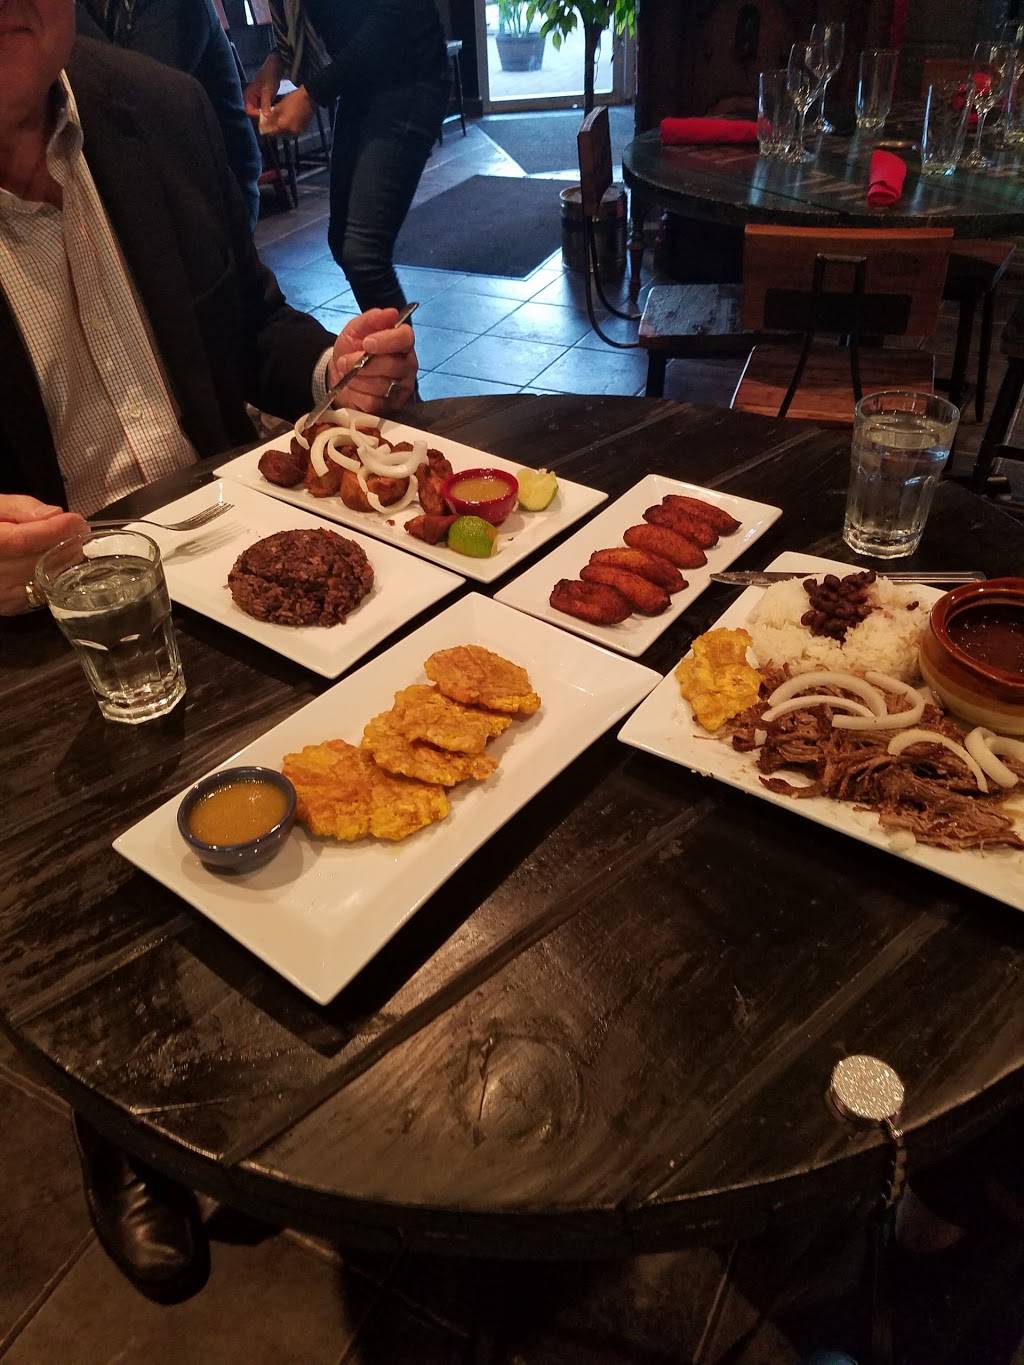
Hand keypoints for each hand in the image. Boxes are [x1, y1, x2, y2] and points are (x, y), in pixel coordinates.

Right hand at [0, 496, 86, 616]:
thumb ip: (18, 508)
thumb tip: (53, 515)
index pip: (20, 541)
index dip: (52, 532)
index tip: (76, 521)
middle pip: (35, 564)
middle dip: (64, 547)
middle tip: (80, 532)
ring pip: (42, 582)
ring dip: (63, 564)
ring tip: (71, 545)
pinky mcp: (8, 607)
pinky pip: (39, 594)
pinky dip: (53, 578)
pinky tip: (56, 563)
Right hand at [244, 53, 283, 119]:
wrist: (276, 67)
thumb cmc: (269, 77)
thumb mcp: (267, 92)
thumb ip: (265, 104)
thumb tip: (266, 116)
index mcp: (247, 96)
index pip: (248, 112)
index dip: (257, 115)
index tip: (266, 116)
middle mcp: (250, 99)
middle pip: (253, 114)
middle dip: (261, 116)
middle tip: (271, 117)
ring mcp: (256, 100)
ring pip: (259, 113)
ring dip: (265, 114)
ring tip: (273, 114)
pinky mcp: (262, 100)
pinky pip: (263, 110)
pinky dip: (268, 111)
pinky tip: (274, 111)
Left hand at [262, 86, 315, 137]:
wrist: (309, 98)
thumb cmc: (293, 100)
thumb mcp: (279, 107)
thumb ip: (271, 117)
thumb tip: (264, 124)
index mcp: (283, 126)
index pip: (270, 132)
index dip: (265, 129)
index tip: (262, 124)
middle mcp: (290, 132)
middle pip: (278, 134)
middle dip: (273, 129)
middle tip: (269, 122)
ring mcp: (297, 132)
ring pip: (285, 134)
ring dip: (280, 129)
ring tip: (278, 120)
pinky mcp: (302, 130)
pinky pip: (292, 132)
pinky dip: (288, 128)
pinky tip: (287, 121)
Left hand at [329, 309, 417, 415]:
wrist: (340, 374)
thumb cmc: (353, 349)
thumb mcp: (355, 330)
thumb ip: (371, 320)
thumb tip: (390, 313)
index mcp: (402, 342)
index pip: (405, 338)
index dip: (386, 341)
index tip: (367, 343)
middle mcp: (407, 365)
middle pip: (393, 365)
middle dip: (365, 364)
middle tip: (346, 361)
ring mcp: (402, 387)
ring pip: (383, 385)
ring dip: (358, 379)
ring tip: (349, 374)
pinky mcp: (392, 406)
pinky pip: (375, 402)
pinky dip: (358, 394)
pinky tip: (354, 388)